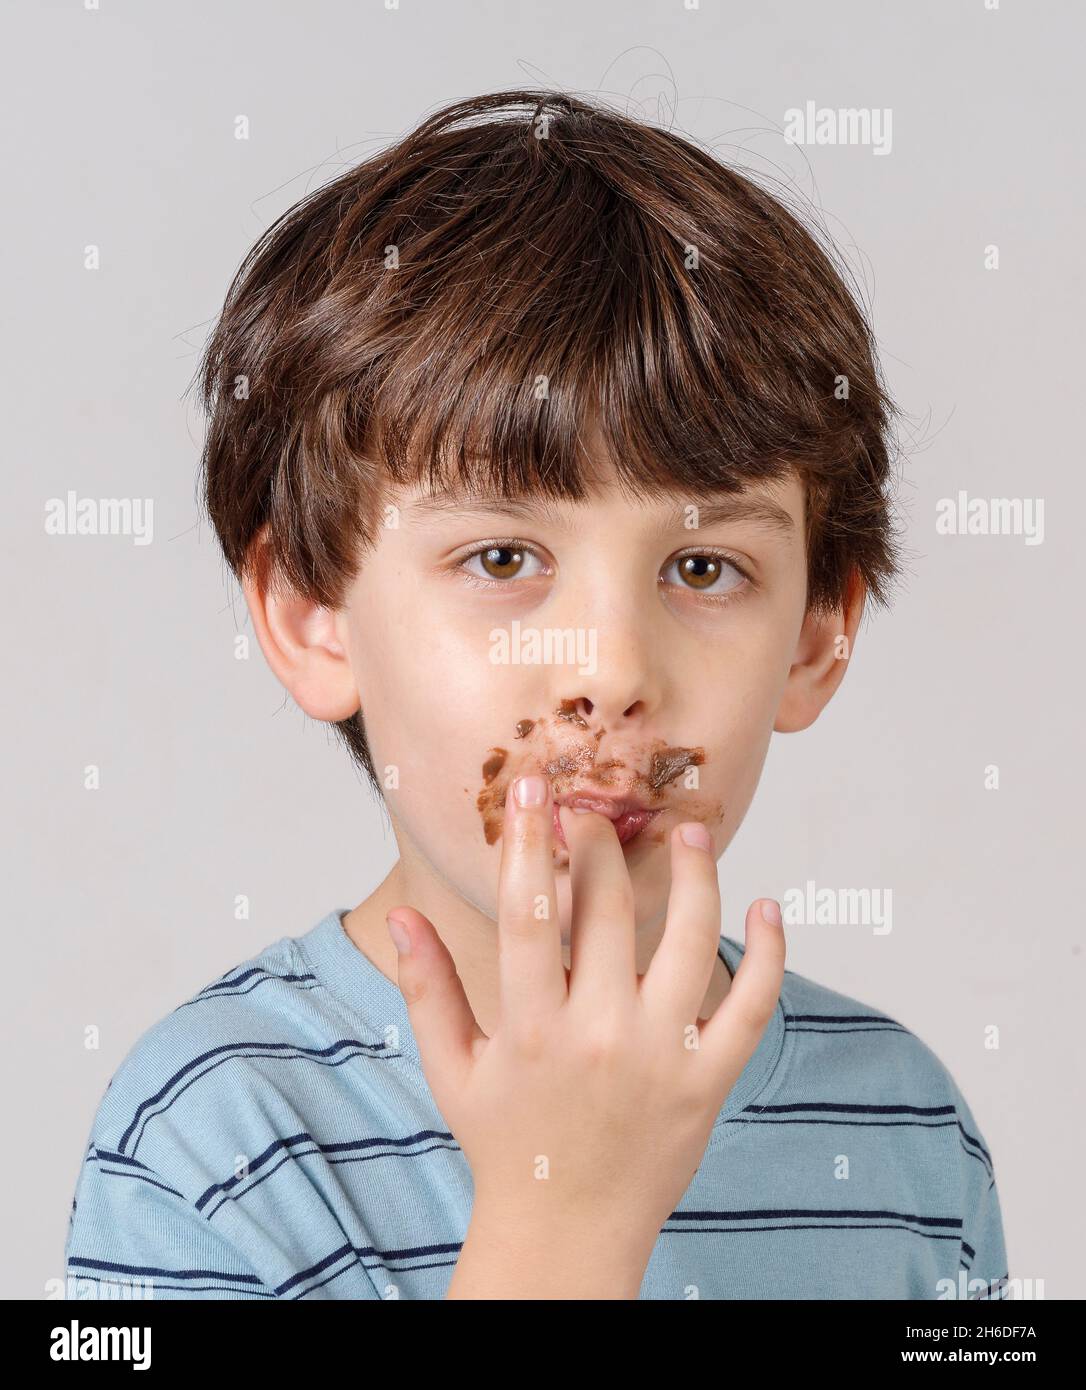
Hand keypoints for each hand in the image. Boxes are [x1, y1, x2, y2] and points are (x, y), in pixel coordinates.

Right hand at [384, 774, 784, 1288]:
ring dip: (695, 876)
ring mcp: (661, 1057)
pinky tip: (765, 906)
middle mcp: (597, 1036)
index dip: (530, 841)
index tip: (536, 787)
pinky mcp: (709, 1080)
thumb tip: (404, 915)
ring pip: (690, 941)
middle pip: (607, 912)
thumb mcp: (454, 1068)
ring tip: (689, 832)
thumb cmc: (506, 1143)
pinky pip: (752, 1005)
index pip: (528, 912)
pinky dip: (768, 953)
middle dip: (602, 844)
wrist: (568, 1233)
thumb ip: (427, 988)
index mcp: (529, 1028)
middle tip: (599, 811)